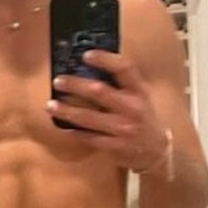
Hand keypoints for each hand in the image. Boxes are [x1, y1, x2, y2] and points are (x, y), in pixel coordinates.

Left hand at [48, 49, 167, 171]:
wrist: (157, 152)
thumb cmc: (143, 118)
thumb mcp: (140, 97)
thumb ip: (121, 83)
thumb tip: (89, 66)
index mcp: (139, 91)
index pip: (125, 68)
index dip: (105, 59)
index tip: (86, 55)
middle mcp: (132, 108)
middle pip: (100, 92)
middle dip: (76, 85)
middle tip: (58, 81)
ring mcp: (123, 129)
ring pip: (89, 118)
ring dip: (67, 111)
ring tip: (50, 105)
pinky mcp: (115, 146)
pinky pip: (89, 138)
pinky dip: (74, 131)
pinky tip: (63, 126)